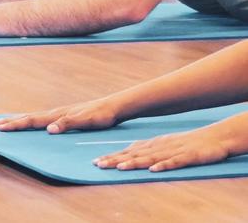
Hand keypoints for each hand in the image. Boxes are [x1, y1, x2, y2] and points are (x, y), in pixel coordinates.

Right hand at [0, 98, 117, 132]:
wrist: (114, 106)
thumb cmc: (102, 115)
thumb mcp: (87, 121)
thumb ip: (69, 124)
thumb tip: (49, 129)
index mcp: (59, 115)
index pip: (33, 120)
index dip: (16, 124)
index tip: (0, 127)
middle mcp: (57, 112)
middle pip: (30, 117)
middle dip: (12, 122)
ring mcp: (61, 113)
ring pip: (36, 117)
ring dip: (20, 121)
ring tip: (7, 123)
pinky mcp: (66, 116)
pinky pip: (44, 119)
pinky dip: (33, 121)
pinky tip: (33, 124)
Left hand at [93, 125, 229, 171]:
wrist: (213, 138)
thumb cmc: (187, 143)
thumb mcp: (163, 145)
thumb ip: (147, 150)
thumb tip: (127, 155)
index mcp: (153, 144)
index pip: (129, 151)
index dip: (113, 156)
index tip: (96, 161)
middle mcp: (160, 146)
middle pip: (135, 154)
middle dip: (116, 159)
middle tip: (98, 164)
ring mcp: (173, 151)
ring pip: (151, 158)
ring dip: (134, 163)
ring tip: (119, 167)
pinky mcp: (187, 157)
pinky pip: (174, 162)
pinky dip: (163, 166)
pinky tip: (153, 170)